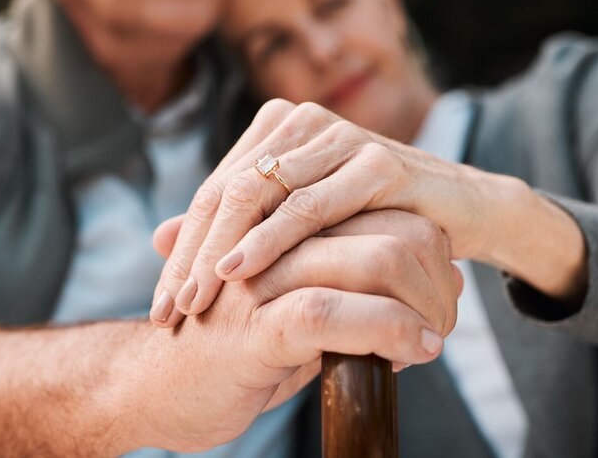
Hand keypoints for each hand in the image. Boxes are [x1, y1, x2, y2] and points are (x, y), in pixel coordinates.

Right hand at [139, 209, 459, 451]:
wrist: (154, 389)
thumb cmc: (235, 350)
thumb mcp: (297, 305)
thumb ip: (353, 283)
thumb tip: (442, 275)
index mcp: (287, 223)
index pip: (385, 207)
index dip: (428, 246)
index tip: (441, 293)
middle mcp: (279, 236)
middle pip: (392, 226)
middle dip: (435, 276)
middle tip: (444, 321)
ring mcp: (265, 276)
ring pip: (374, 258)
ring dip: (423, 304)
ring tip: (434, 340)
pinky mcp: (255, 325)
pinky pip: (334, 311)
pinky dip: (388, 329)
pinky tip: (410, 353)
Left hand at [150, 99, 492, 327]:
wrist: (463, 214)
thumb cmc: (376, 222)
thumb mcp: (298, 228)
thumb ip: (236, 227)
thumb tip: (157, 238)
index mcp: (279, 129)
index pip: (216, 190)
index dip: (184, 247)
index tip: (162, 303)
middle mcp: (303, 122)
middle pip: (228, 191)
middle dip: (193, 255)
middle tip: (169, 309)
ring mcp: (340, 137)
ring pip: (259, 195)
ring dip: (220, 252)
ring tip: (193, 300)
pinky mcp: (376, 162)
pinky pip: (310, 205)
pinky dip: (270, 241)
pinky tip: (240, 271)